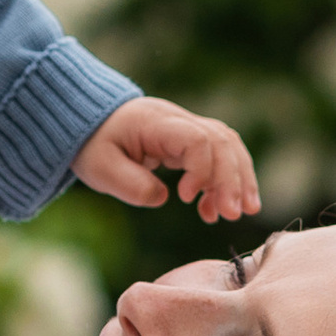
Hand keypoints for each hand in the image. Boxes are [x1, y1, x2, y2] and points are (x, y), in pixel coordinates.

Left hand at [72, 97, 260, 225]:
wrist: (90, 124)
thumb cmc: (94, 145)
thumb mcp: (100, 169)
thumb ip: (131, 185)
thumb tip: (163, 197)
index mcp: (155, 123)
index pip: (197, 139)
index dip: (201, 169)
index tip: (185, 197)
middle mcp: (178, 120)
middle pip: (221, 142)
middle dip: (232, 179)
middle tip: (232, 214)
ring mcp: (186, 128)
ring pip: (228, 147)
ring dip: (240, 179)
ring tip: (244, 211)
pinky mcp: (189, 141)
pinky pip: (219, 155)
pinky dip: (226, 181)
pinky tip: (215, 209)